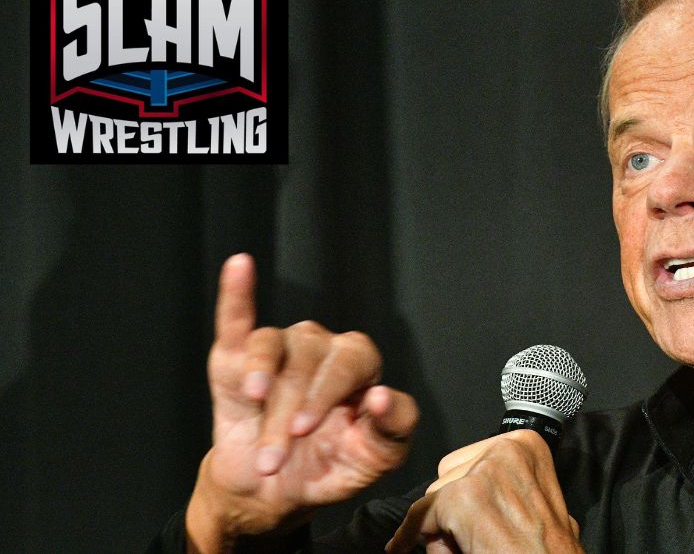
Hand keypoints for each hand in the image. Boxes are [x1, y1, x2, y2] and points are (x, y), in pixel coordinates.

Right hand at [185, 254, 419, 551]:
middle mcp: (321, 347)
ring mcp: (279, 348)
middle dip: (289, 411)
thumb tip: (382, 395)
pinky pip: (237, 318)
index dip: (326, 394)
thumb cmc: (330, 467)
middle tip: (276, 455)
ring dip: (261, 378)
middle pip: (307, 361)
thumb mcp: (374, 459)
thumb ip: (393, 428)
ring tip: (253, 402)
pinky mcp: (235, 356)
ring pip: (270, 347)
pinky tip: (240, 266)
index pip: (350, 364)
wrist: (271, 494)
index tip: (306, 431)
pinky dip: (237, 292)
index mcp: (359, 366)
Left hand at [386, 430, 582, 553]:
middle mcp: (509, 448)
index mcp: (527, 445)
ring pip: (435, 494)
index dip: (462, 492)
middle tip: (471, 536)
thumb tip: (460, 500)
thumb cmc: (549, 550)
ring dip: (441, 524)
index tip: (462, 515)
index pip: (471, 461)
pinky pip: (422, 515)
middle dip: (451, 506)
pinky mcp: (466, 496)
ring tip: (470, 545)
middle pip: (450, 474)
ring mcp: (487, 471)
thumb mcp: (534, 505)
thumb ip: (502, 491)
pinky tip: (407, 545)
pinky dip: (411, 535)